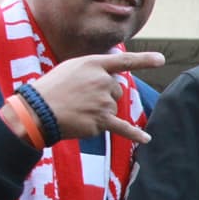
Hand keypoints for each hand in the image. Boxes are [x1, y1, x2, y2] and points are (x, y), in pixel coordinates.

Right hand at [29, 51, 164, 142]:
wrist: (36, 111)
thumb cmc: (51, 89)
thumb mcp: (71, 69)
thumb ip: (94, 69)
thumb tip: (114, 76)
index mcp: (94, 64)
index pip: (123, 61)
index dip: (144, 60)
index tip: (161, 60)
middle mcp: (102, 80)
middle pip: (117, 90)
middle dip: (103, 95)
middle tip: (79, 98)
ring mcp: (103, 101)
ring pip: (114, 106)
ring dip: (100, 110)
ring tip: (78, 109)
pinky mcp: (102, 120)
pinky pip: (123, 128)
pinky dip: (135, 134)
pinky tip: (147, 139)